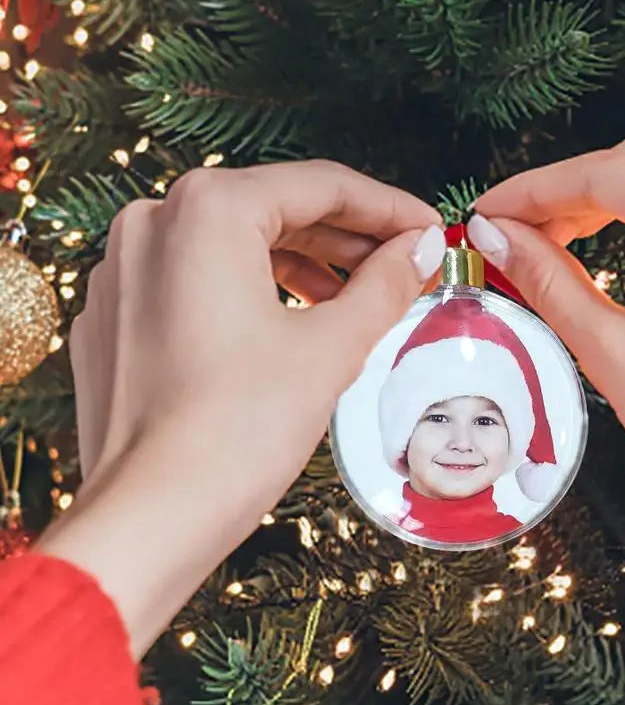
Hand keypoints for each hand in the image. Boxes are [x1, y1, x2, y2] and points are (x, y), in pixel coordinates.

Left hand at [36, 161, 445, 657]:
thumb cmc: (239, 429)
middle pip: (274, 208)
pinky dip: (252, 289)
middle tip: (404, 262)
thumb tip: (421, 247)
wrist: (149, 520)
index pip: (320, 185)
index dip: (388, 207)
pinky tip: (293, 323)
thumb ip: (385, 283)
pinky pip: (197, 279)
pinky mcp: (114, 315)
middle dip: (346, 236)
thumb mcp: (332, 347)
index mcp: (206, 210)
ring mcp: (124, 269)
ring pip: (234, 243)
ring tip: (357, 297)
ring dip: (303, 263)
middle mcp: (153, 222)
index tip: (430, 229)